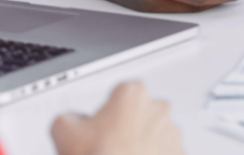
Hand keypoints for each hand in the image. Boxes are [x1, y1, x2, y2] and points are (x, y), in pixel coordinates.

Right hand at [51, 81, 183, 154]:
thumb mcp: (64, 131)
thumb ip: (67, 116)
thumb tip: (70, 119)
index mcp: (132, 94)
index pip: (116, 97)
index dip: (105, 115)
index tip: (99, 129)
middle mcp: (158, 108)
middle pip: (137, 114)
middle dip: (125, 128)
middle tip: (108, 147)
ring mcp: (172, 132)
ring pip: (153, 134)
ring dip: (141, 144)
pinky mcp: (180, 153)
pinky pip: (164, 153)